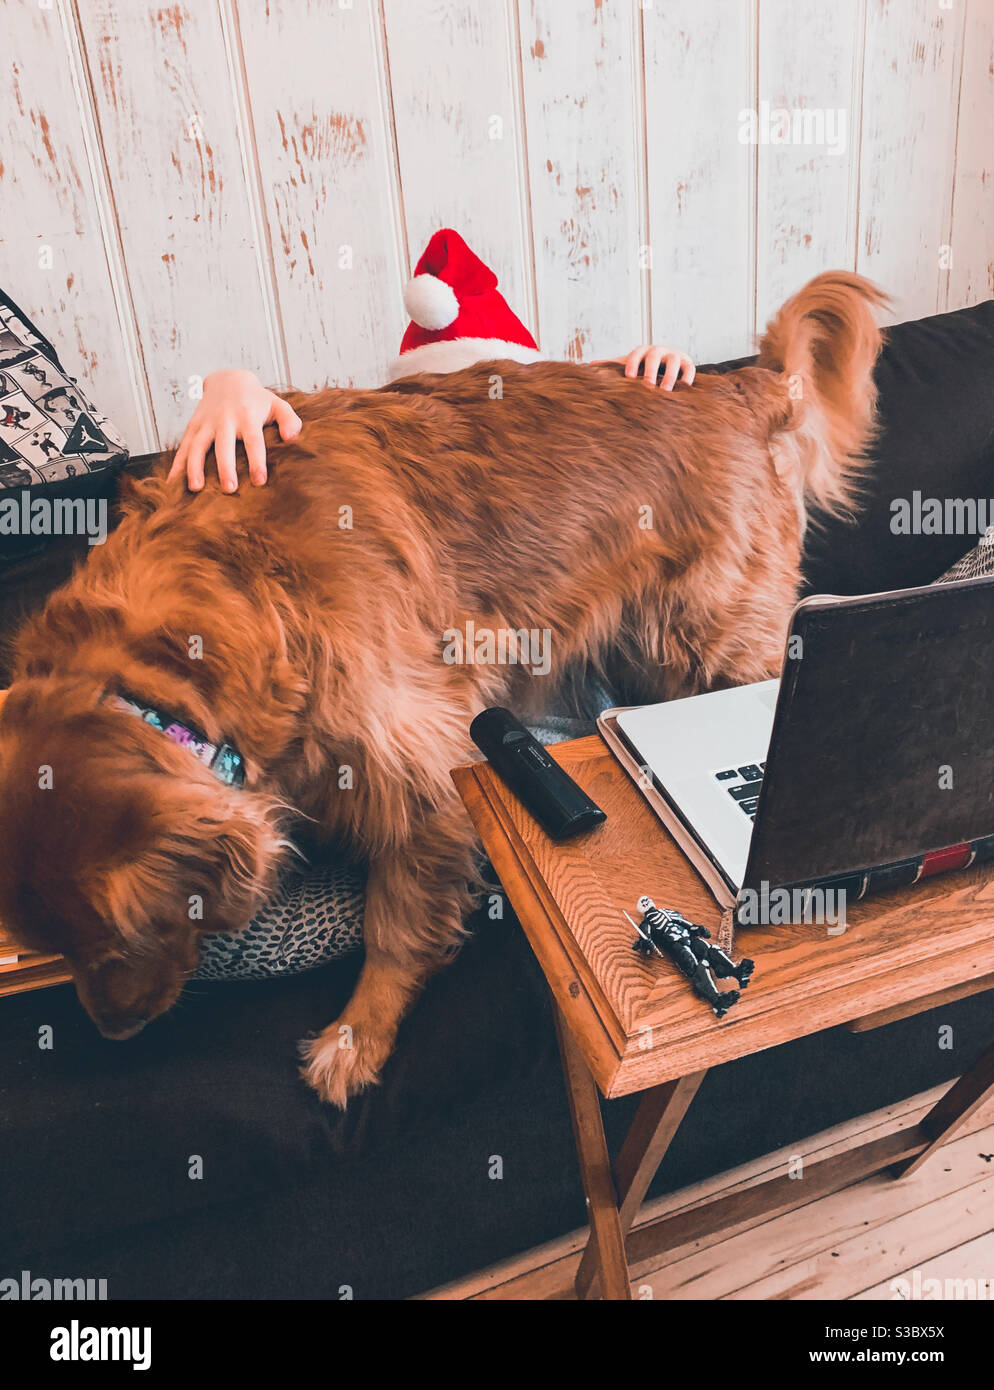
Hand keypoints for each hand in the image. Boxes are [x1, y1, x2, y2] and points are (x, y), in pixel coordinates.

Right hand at [168, 369, 301, 491]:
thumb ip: (289, 419)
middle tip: (229, 489)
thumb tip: (293, 437)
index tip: (259, 481)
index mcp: (247, 416)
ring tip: (195, 488)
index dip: (256, 460)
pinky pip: (183, 447)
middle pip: (223, 445)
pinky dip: (176, 465)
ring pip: (197, 445)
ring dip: (195, 466)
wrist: (227, 380)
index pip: (253, 440)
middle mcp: (224, 419)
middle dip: (225, 467)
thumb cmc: (256, 400)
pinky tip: (173, 483)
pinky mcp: (192, 427)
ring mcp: (206, 423)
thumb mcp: (277, 404)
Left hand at [607, 345, 695, 389]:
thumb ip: (612, 365)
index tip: (629, 377)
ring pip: (674, 362)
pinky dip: (687, 377)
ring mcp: (674, 355)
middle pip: (655, 356)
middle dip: (651, 370)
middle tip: (648, 385)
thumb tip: (588, 366)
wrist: (668, 360)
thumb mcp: (628, 363)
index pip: (636, 353)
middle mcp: (658, 350)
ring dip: (670, 376)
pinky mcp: (687, 363)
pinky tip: (683, 389)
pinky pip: (689, 368)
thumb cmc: (643, 366)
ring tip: (665, 391)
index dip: (632, 364)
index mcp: (643, 351)